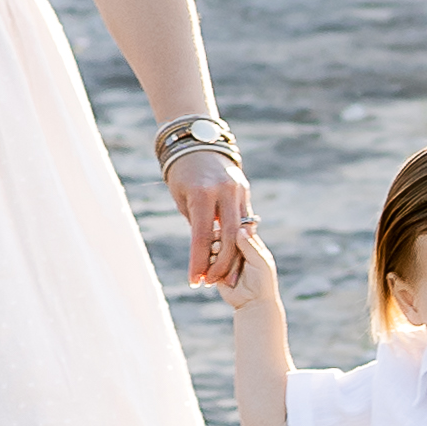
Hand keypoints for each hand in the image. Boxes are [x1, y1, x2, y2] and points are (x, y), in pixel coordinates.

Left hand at [162, 149, 250, 288]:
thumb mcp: (182, 198)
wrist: (199, 143)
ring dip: (233, 256)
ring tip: (224, 275)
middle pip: (229, 238)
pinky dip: (240, 239)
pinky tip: (233, 254)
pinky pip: (245, 221)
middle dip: (220, 265)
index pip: (202, 237)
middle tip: (211, 282)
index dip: (198, 262)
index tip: (194, 281)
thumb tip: (204, 252)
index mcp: (203, 195)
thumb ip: (196, 224)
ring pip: (241, 232)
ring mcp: (238, 191)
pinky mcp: (245, 191)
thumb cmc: (182, 173)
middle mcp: (224, 193)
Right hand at [216, 221, 279, 302]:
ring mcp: (226, 260)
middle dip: (220, 240)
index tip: (226, 229)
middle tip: (218, 244)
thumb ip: (249, 245)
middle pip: (224, 237)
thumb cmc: (261, 283)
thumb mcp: (259, 262)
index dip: (231, 229)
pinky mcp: (217, 270)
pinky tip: (210, 262)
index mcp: (251, 246)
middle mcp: (238, 251)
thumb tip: (240, 228)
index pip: (239, 230)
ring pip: (215, 247)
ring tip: (215, 253)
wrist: (252, 304)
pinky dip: (209, 260)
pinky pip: (209, 261)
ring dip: (213, 249)